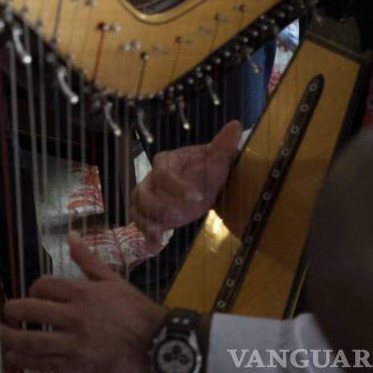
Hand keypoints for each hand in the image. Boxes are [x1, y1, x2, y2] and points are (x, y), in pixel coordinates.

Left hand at [0, 232, 165, 372]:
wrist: (159, 343)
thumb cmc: (136, 310)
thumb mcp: (113, 280)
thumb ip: (88, 259)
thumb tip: (71, 235)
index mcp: (81, 292)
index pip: (42, 286)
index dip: (32, 290)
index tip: (32, 297)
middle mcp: (74, 316)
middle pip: (29, 310)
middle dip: (11, 312)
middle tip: (5, 316)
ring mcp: (75, 342)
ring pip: (32, 340)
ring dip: (10, 338)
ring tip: (0, 336)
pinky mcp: (79, 365)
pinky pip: (45, 363)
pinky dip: (26, 361)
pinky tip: (15, 358)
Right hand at [131, 121, 240, 251]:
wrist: (205, 184)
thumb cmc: (209, 169)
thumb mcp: (217, 158)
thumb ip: (223, 144)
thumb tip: (235, 124)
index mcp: (165, 162)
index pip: (163, 172)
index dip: (177, 185)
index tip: (198, 196)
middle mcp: (152, 179)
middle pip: (142, 192)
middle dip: (155, 205)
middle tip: (175, 216)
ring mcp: (150, 198)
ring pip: (137, 208)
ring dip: (146, 221)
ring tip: (158, 234)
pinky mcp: (153, 215)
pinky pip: (142, 224)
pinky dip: (146, 236)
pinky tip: (154, 247)